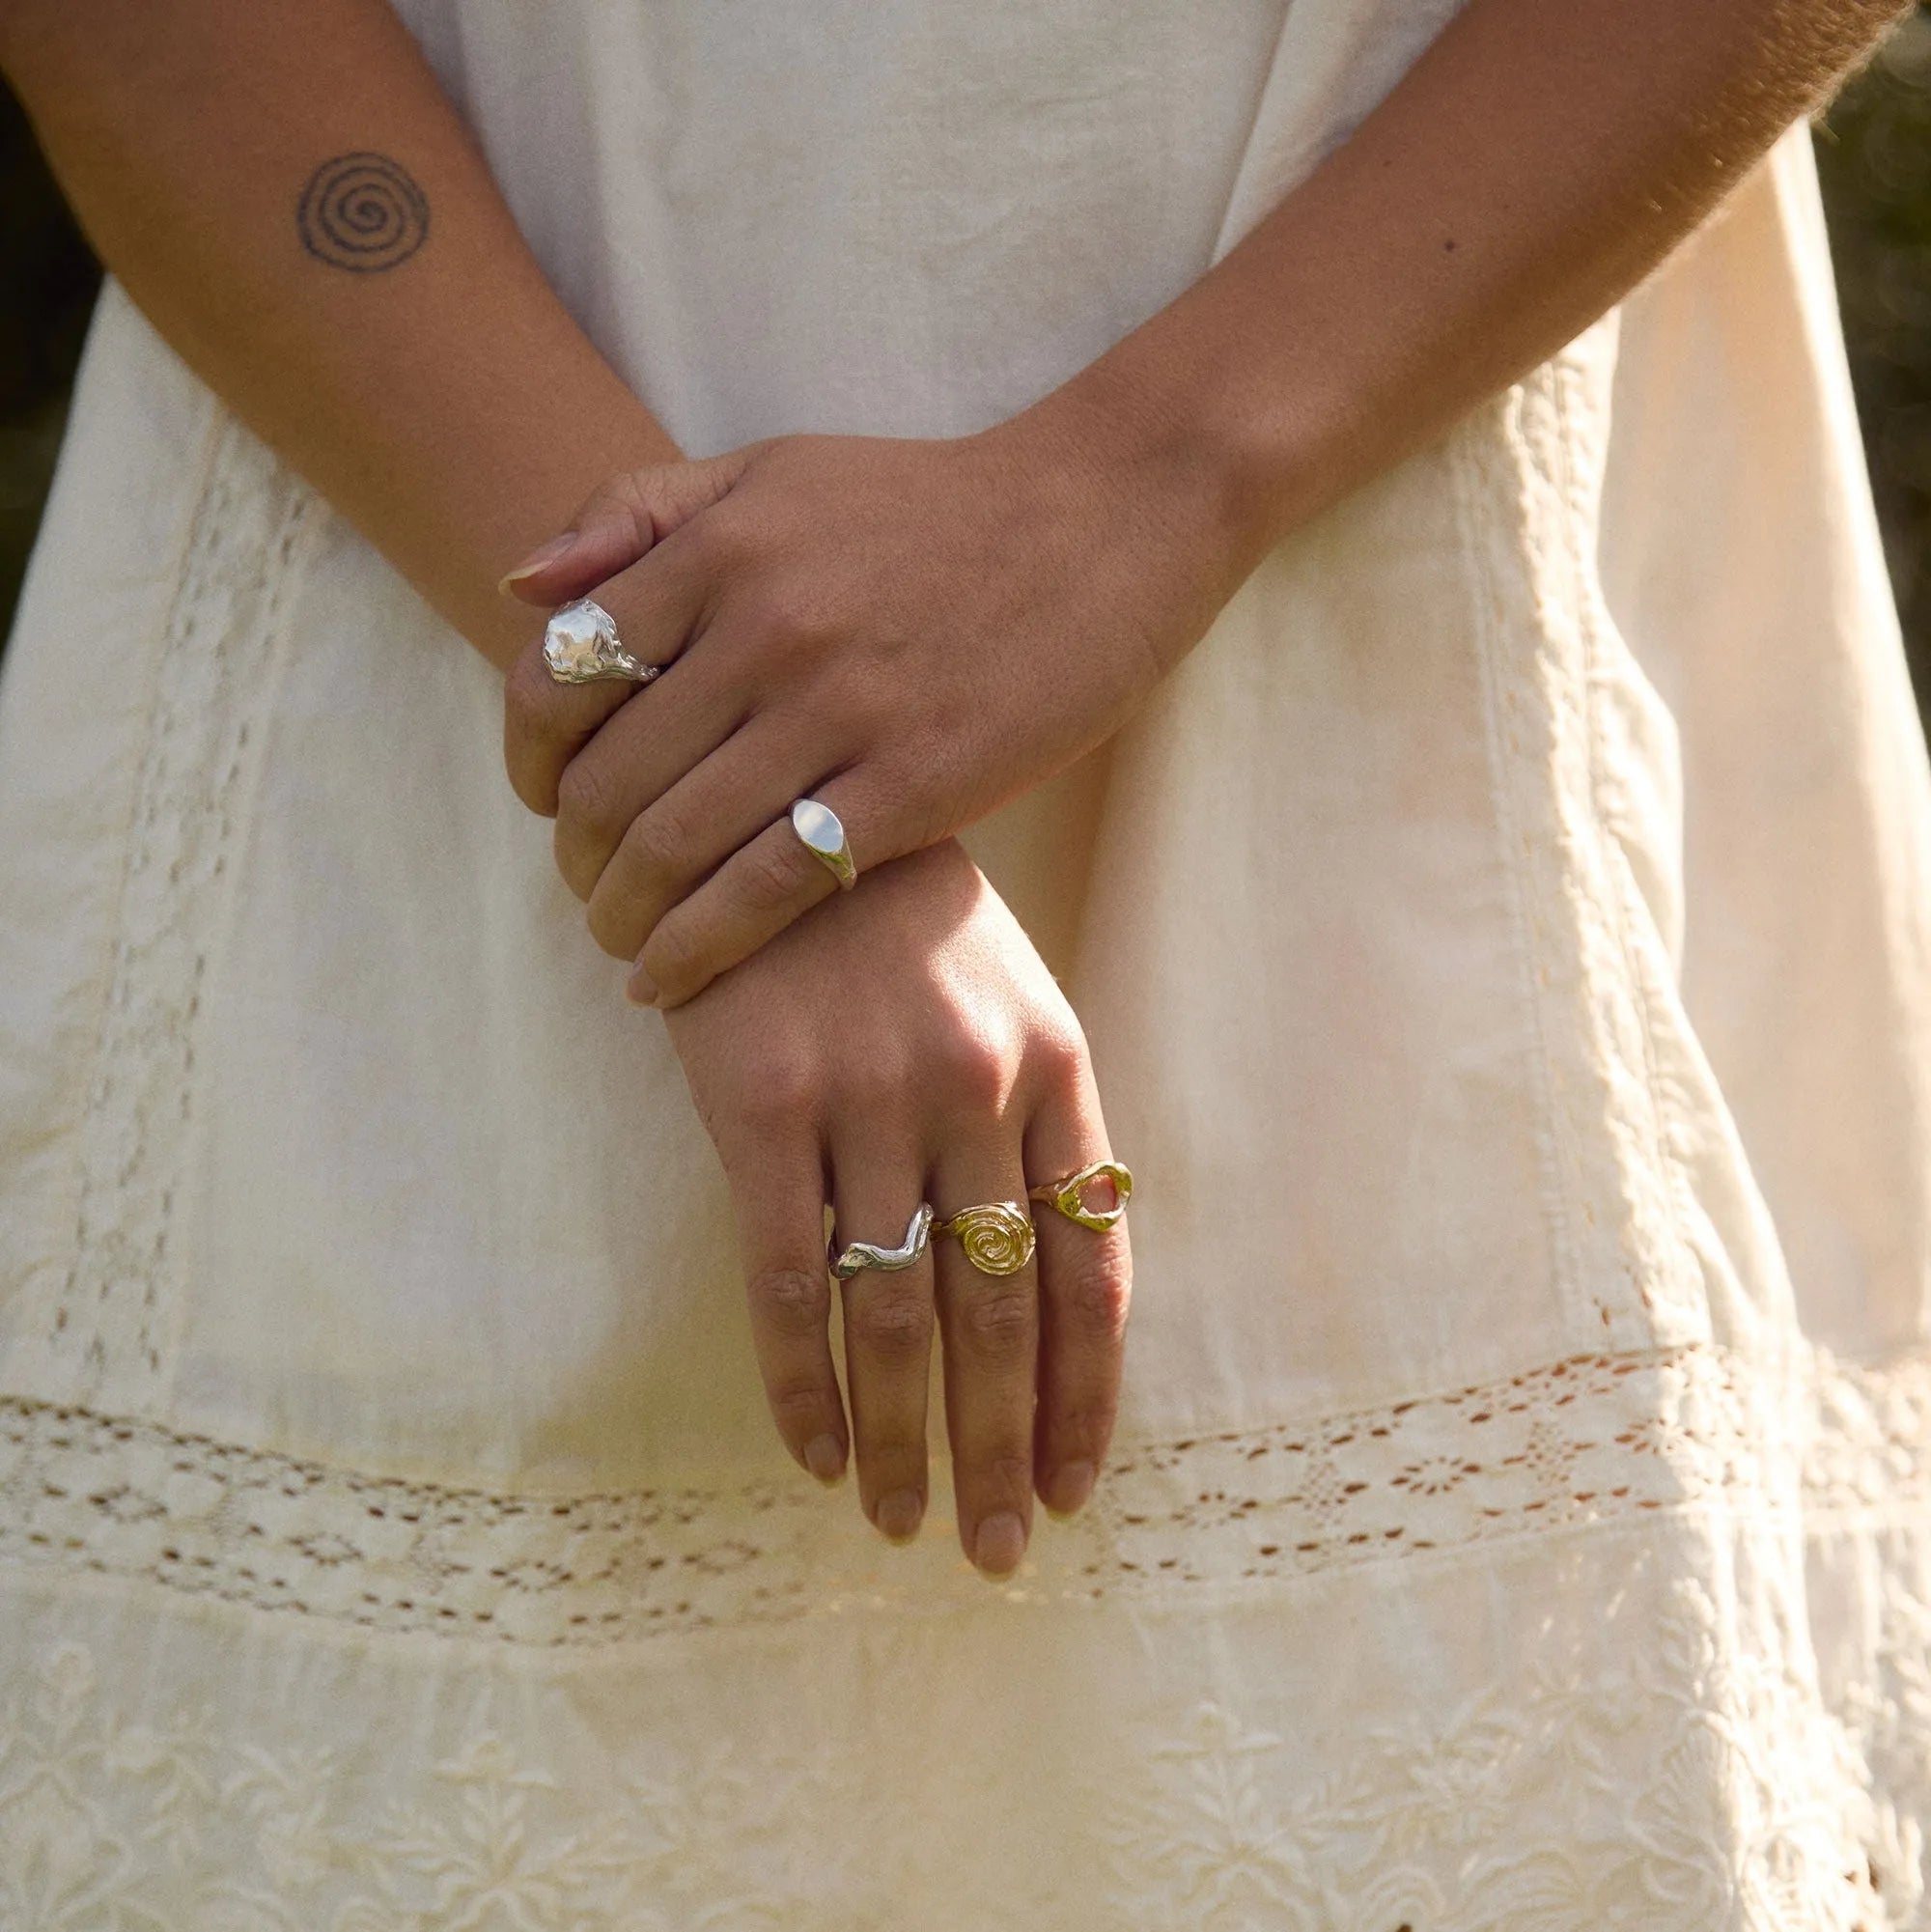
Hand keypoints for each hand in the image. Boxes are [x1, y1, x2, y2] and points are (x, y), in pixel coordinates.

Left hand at [499, 395, 1238, 1006]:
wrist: (1106, 518)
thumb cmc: (933, 503)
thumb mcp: (776, 469)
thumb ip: (640, 511)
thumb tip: (519, 588)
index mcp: (720, 548)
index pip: (559, 678)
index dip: (527, 762)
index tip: (543, 806)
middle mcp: (764, 627)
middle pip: (609, 781)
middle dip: (576, 861)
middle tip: (587, 896)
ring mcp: (841, 709)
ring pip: (678, 845)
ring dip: (624, 917)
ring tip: (622, 948)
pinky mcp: (916, 783)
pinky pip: (771, 886)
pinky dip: (700, 946)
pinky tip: (673, 977)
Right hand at [662, 837, 1131, 1578]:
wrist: (775, 818)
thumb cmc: (904, 926)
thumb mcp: (1013, 999)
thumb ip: (1045, 1126)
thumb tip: (1066, 1283)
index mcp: (1056, 1071)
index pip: (1091, 1271)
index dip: (1086, 1396)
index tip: (1077, 1485)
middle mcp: (976, 1095)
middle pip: (1004, 1316)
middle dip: (1003, 1451)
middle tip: (999, 1552)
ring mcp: (869, 1101)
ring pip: (899, 1315)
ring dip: (904, 1441)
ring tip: (903, 1526)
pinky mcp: (761, 1108)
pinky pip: (784, 1283)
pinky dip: (801, 1384)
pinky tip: (813, 1454)